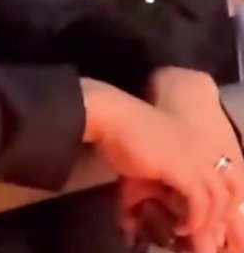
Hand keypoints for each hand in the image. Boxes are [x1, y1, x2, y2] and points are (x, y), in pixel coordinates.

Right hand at [82, 78, 231, 244]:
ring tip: (188, 229)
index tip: (207, 212)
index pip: (230, 170)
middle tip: (201, 226)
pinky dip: (193, 220)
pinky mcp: (183, 169)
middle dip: (221, 212)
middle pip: (233, 186)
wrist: (113, 117)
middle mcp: (204, 147)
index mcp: (199, 139)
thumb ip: (169, 169)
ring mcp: (195, 157)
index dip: (225, 194)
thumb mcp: (157, 150)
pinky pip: (200, 203)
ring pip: (219, 198)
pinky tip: (179, 226)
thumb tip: (169, 191)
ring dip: (207, 221)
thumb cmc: (127, 130)